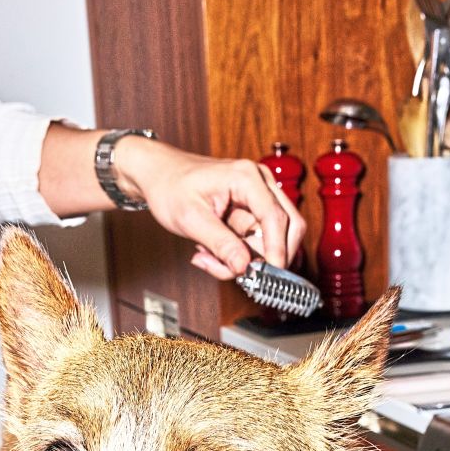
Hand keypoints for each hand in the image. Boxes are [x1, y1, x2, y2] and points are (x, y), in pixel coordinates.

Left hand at [115, 136, 306, 279]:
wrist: (160, 176)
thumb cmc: (171, 187)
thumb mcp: (190, 219)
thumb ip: (220, 244)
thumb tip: (244, 267)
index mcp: (246, 177)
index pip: (275, 217)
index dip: (277, 249)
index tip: (271, 274)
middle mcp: (260, 184)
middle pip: (289, 226)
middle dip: (267, 256)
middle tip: (240, 273)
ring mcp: (258, 198)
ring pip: (271, 240)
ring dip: (244, 259)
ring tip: (208, 257)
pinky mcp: (252, 213)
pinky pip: (256, 243)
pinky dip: (236, 256)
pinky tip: (211, 252)